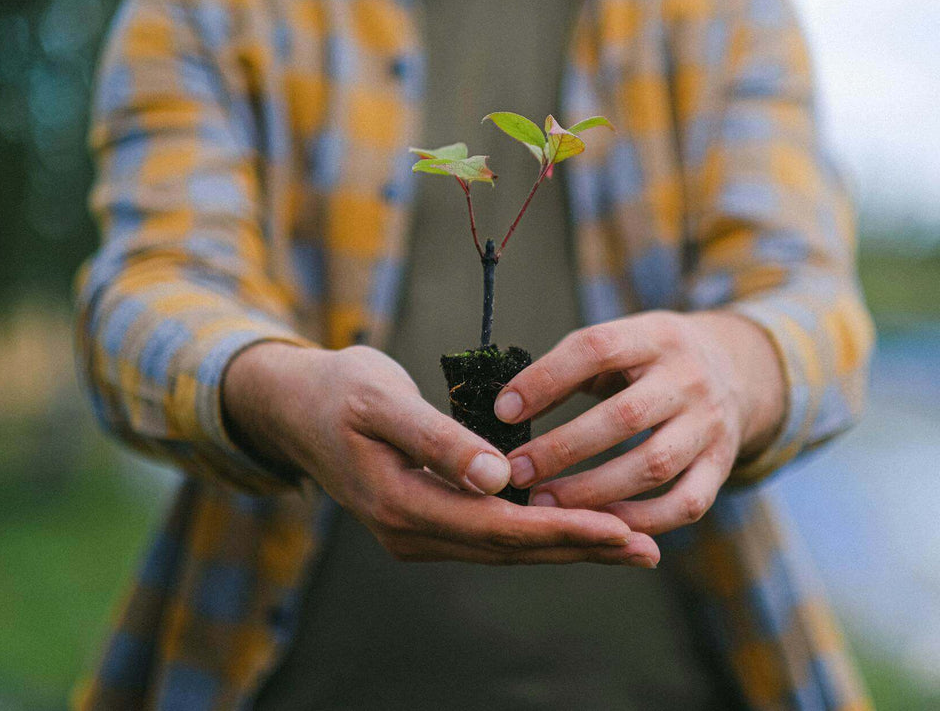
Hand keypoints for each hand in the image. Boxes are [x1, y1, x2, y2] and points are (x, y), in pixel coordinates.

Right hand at [222, 343, 659, 566]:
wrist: (293, 406)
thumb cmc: (337, 390)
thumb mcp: (381, 400)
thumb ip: (438, 438)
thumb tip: (498, 477)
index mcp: (400, 503)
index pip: (498, 526)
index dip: (561, 528)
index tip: (619, 528)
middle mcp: (410, 531)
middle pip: (511, 547)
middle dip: (580, 547)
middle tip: (647, 548)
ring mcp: (417, 532)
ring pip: (506, 546)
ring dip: (567, 545)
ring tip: (630, 545)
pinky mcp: (426, 520)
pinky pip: (493, 534)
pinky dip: (539, 532)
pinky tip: (578, 527)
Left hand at [494, 311, 785, 535]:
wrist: (734, 370)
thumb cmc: (649, 362)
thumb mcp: (619, 344)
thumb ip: (568, 369)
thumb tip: (506, 408)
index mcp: (655, 336)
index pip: (597, 348)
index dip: (547, 379)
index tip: (504, 410)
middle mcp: (688, 378)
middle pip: (625, 416)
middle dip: (563, 448)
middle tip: (516, 472)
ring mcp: (711, 424)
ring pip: (653, 465)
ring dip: (593, 491)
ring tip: (544, 504)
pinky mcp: (722, 464)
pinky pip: (685, 503)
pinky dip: (642, 520)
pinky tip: (598, 525)